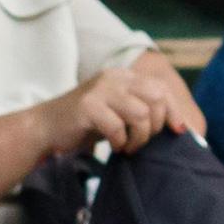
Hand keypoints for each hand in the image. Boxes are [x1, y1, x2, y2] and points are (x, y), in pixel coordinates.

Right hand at [54, 54, 200, 158]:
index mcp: (123, 76)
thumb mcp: (117, 111)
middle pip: (156, 97)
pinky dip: (120, 142)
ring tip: (129, 147)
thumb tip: (178, 126)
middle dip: (156, 125)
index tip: (178, 131)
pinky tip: (114, 146)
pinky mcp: (87, 106)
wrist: (45, 127)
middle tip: (142, 140)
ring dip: (139, 138)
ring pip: (141, 114)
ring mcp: (100, 90)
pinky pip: (118, 127)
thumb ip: (141, 110)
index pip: (161, 87)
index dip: (174, 111)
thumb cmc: (85, 124)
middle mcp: (113, 78)